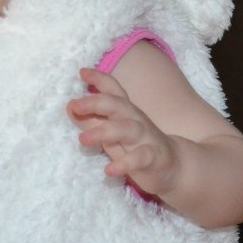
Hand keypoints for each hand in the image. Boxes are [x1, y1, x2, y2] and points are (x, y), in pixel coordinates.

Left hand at [67, 68, 180, 196]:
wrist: (172, 166)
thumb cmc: (136, 146)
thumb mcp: (112, 133)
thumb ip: (92, 121)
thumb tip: (70, 107)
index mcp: (125, 111)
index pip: (113, 90)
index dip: (99, 79)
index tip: (82, 72)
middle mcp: (135, 119)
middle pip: (117, 105)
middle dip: (95, 102)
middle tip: (74, 105)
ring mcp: (146, 137)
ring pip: (126, 129)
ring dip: (103, 132)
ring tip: (82, 138)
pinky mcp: (153, 157)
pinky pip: (139, 158)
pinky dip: (124, 163)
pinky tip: (109, 170)